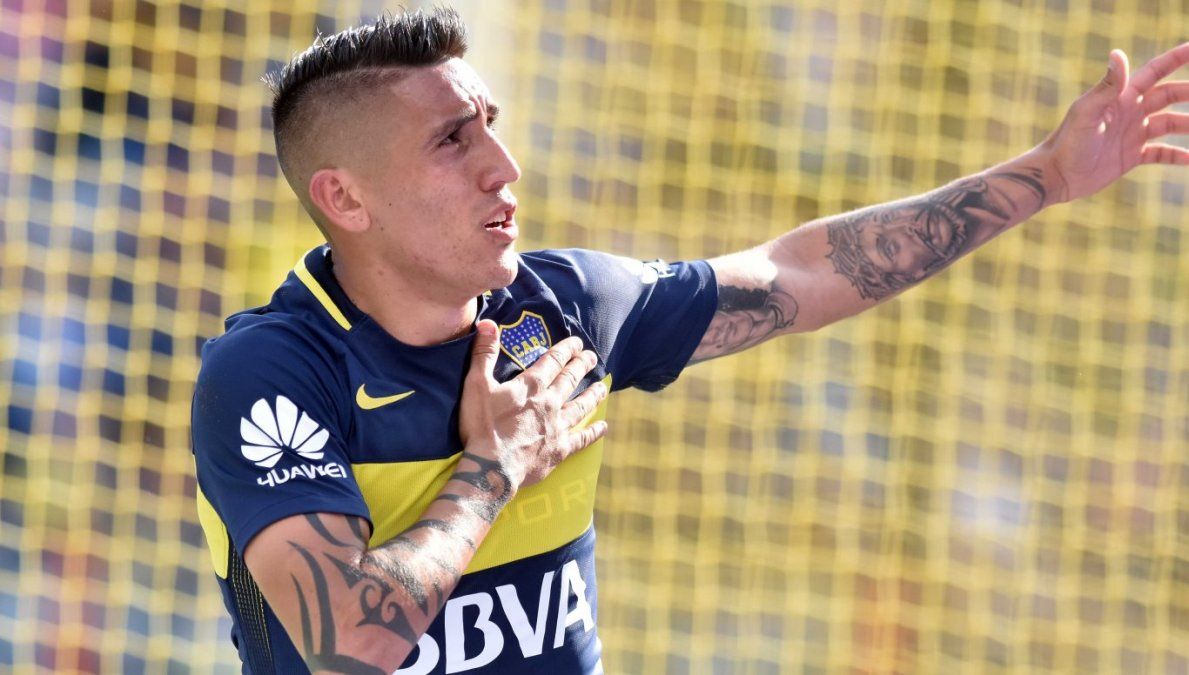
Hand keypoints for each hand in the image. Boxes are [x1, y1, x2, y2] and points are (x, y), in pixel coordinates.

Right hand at [458, 319, 607, 493]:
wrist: (492, 467)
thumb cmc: (482, 426)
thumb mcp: (476, 384)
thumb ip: (484, 353)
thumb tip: (487, 323)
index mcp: (531, 386)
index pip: (553, 361)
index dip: (566, 349)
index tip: (577, 342)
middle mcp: (549, 402)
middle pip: (570, 380)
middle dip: (581, 366)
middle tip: (592, 357)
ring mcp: (557, 426)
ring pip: (581, 406)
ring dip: (593, 395)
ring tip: (603, 387)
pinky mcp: (560, 449)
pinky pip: (582, 438)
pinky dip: (593, 432)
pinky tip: (603, 427)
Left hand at [1039, 43, 1188, 202]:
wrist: (1055, 176)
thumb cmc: (1067, 142)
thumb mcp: (1087, 112)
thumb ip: (1107, 86)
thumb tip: (1118, 53)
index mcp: (1120, 97)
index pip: (1154, 72)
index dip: (1176, 59)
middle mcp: (1129, 112)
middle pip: (1168, 96)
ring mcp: (1131, 134)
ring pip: (1169, 124)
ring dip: (1188, 124)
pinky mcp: (1131, 157)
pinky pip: (1161, 153)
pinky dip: (1178, 155)